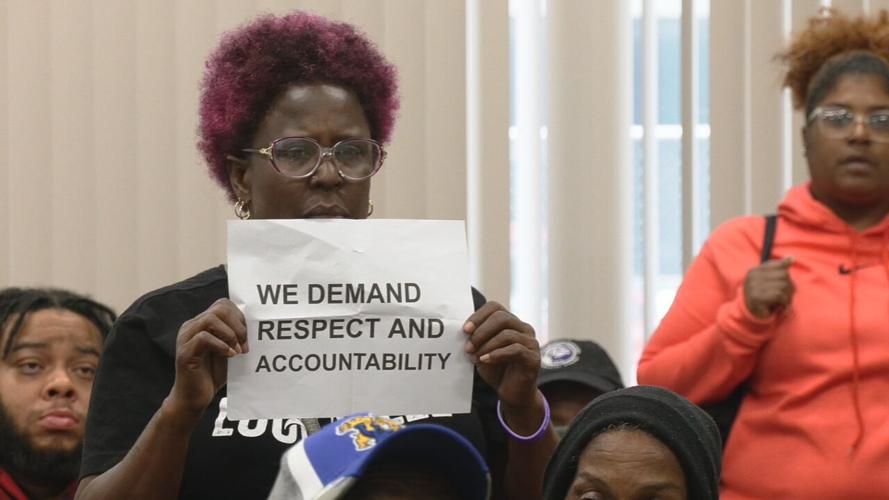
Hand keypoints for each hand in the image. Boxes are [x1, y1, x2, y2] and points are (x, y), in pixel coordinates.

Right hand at [169, 299, 247, 421]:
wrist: (194, 398)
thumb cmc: (212, 374)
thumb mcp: (228, 351)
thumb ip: (236, 337)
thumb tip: (255, 326)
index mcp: (201, 323)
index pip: (223, 304)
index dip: (240, 316)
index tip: (248, 335)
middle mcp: (191, 327)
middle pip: (219, 308)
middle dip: (238, 324)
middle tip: (244, 343)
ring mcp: (186, 338)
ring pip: (211, 319)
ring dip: (230, 334)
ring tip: (238, 350)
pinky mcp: (184, 352)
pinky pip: (203, 338)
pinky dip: (221, 345)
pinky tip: (230, 356)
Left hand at [463, 301, 539, 408]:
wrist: (511, 393)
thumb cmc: (497, 370)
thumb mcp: (482, 351)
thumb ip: (476, 339)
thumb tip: (464, 330)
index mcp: (511, 322)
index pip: (495, 307)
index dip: (478, 316)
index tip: (465, 330)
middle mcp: (523, 328)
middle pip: (501, 317)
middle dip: (481, 331)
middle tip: (468, 346)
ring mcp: (531, 342)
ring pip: (507, 334)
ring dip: (487, 345)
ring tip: (476, 357)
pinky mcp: (533, 358)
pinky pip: (515, 349)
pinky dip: (497, 354)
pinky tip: (486, 360)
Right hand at [743, 257, 794, 318]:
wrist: (751, 315)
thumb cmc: (764, 296)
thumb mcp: (771, 281)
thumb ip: (780, 269)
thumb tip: (792, 258)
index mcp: (756, 270)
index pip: (780, 266)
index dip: (787, 276)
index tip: (784, 285)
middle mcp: (753, 276)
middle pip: (784, 275)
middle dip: (790, 287)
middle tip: (787, 296)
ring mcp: (753, 286)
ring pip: (783, 286)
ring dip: (788, 296)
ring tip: (783, 302)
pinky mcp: (757, 297)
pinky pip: (779, 295)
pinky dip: (784, 302)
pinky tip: (780, 306)